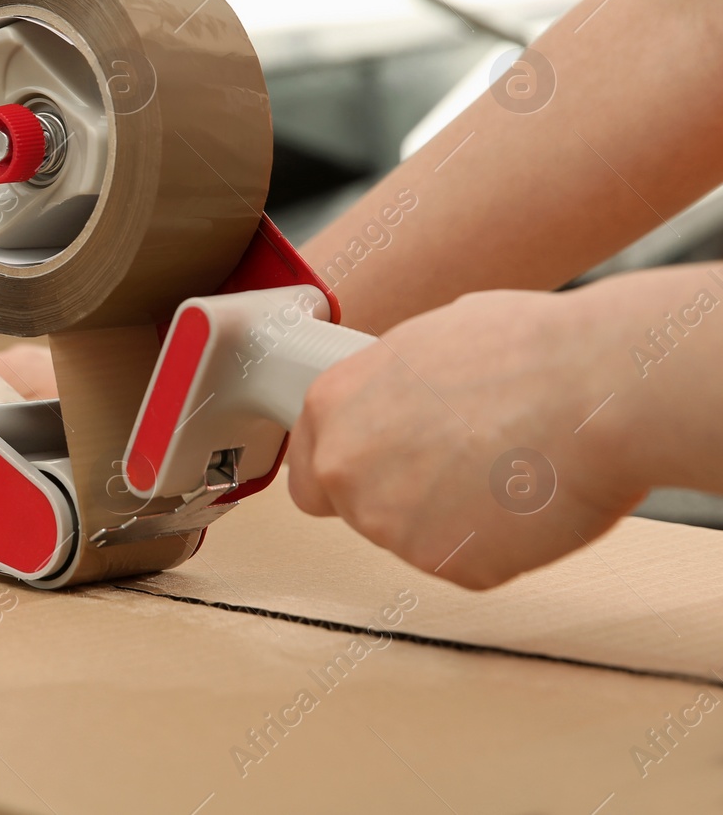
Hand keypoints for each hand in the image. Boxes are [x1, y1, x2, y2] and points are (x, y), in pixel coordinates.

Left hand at [285, 288, 645, 589]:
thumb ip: (393, 385)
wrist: (596, 391)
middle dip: (400, 497)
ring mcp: (391, 525)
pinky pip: (469, 561)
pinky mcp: (447, 565)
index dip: (350, 470)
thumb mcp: (431, 339)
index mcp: (331, 406)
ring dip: (452, 519)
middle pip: (357, 509)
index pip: (309, 468)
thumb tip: (407, 394)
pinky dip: (498, 543)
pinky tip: (528, 500)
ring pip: (414, 537)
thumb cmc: (527, 350)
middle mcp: (346, 470)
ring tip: (508, 469)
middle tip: (462, 466)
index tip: (382, 468)